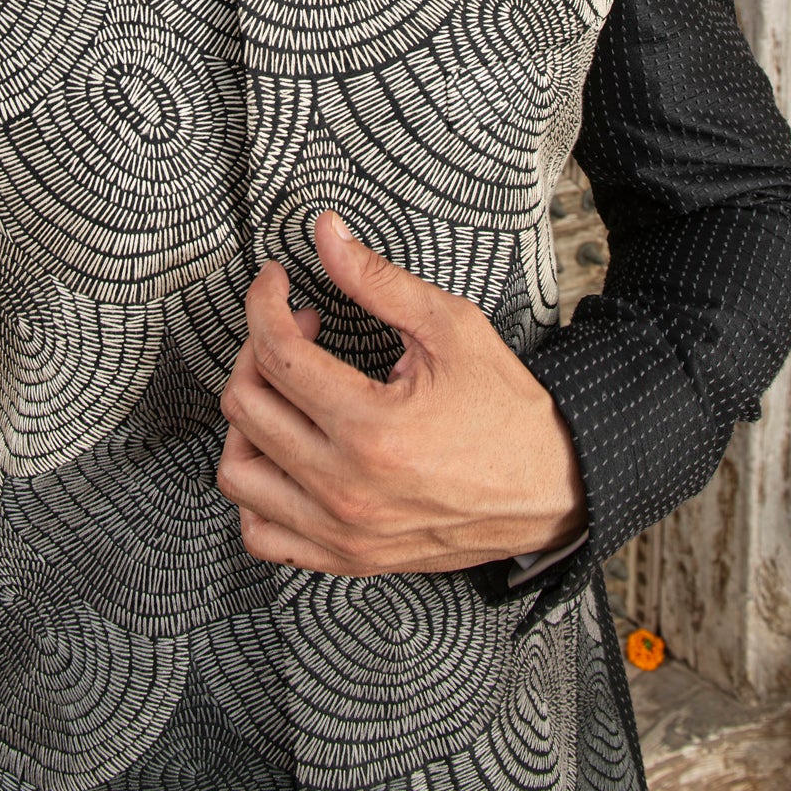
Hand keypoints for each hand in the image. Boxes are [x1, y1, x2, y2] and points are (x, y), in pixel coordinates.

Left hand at [216, 209, 586, 575]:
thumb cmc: (504, 406)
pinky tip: (283, 453)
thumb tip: (324, 232)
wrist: (553, 486)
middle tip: (296, 329)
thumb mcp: (450, 326)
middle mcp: (346, 487)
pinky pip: (262, 535)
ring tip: (284, 391)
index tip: (275, 282)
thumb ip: (377, 279)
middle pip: (246, 406)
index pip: (276, 354)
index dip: (264, 303)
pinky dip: (256, 493)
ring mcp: (342, 532)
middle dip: (256, 348)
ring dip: (247, 421)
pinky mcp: (347, 558)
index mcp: (370, 427)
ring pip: (238, 475)